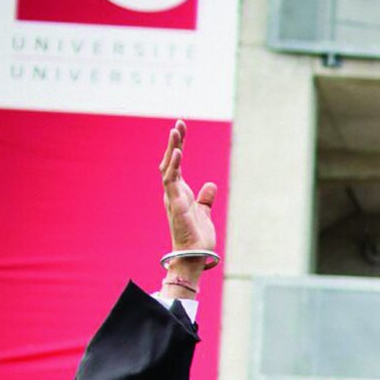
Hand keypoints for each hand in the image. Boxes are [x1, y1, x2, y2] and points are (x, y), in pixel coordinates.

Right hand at [159, 120, 217, 267]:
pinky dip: (175, 167)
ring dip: (173, 149)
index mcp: (179, 192)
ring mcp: (173, 198)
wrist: (195, 255)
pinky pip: (172, 182)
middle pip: (170, 161)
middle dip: (174, 143)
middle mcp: (173, 192)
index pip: (176, 164)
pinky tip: (179, 153)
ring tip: (176, 131)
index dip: (178, 146)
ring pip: (169, 168)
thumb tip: (210, 184)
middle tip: (179, 124)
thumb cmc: (196, 235)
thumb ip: (205, 198)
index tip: (181, 129)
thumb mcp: (204, 212)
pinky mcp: (176, 205)